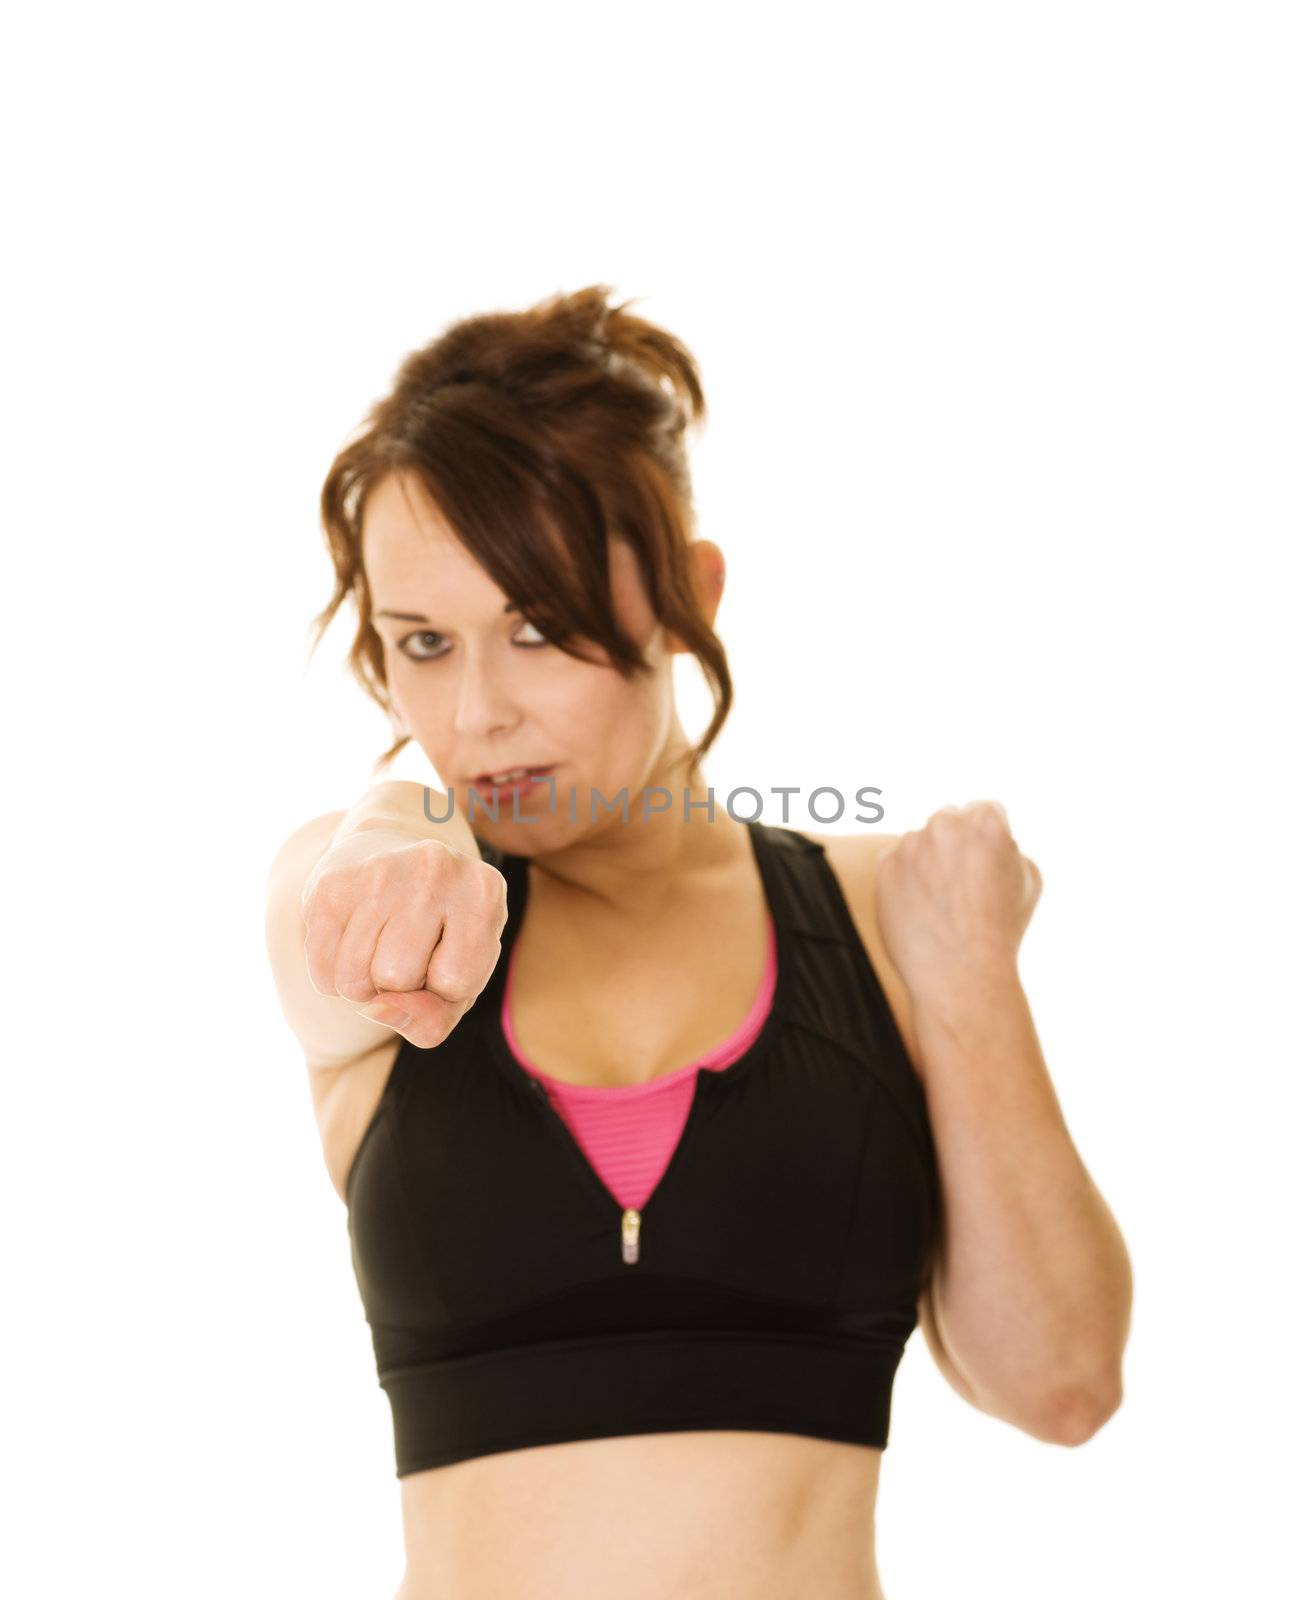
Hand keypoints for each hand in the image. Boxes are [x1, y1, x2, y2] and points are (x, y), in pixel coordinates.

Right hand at [300, 830, 508, 1048]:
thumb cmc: (436, 937)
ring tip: (378, 949)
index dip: (445, 987)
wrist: (389, 857)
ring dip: (363, 986)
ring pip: (356, 980)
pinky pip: (323, 971)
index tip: (443, 956)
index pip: (456, 981)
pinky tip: (351, 943)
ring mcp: (380, 870)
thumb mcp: (459, 983)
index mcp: (483, 891)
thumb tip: (379, 1009)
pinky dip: (333, 978)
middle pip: (399, 977)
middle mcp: (436, 868)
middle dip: (399, 984)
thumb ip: (434, 1019)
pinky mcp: (331, 885)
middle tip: (405, 951)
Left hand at [874, 801, 1041, 1000]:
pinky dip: (906, 879)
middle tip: (964, 886)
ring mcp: (911, 844)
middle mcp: (945, 824)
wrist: (960, 973)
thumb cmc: (1002, 930)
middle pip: (950, 821)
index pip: (986, 811)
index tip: (989, 866)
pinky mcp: (885, 865)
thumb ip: (1010, 846)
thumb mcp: (1029, 880)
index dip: (990, 840)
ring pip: (920, 842)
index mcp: (986, 821)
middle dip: (956, 845)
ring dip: (928, 861)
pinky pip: (896, 862)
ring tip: (942, 905)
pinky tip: (921, 908)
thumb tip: (993, 838)